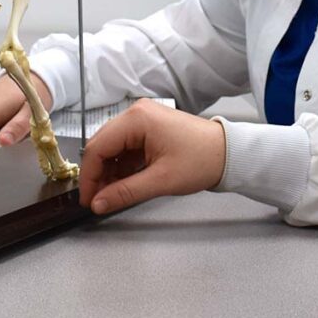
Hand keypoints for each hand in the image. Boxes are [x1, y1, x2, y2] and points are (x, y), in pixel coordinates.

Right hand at [79, 100, 225, 214]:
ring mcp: (143, 120)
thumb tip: (98, 204)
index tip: (88, 200)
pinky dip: (122, 167)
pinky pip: (126, 148)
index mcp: (137, 119)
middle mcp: (136, 113)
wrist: (228, 154)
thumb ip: (125, 192)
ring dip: (109, 172)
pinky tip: (123, 184)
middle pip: (102, 145)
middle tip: (97, 201)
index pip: (98, 148)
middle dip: (97, 175)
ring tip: (111, 196)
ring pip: (113, 148)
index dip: (89, 177)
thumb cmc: (201, 160)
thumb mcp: (160, 180)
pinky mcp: (150, 129)